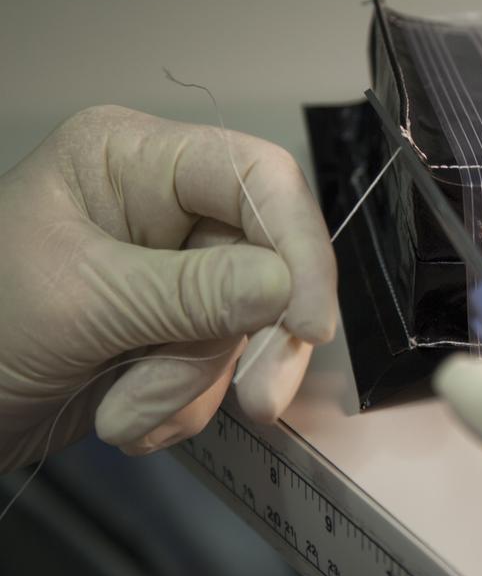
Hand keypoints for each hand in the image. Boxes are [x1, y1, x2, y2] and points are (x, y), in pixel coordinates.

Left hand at [0, 105, 337, 470]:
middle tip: (258, 399)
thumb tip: (284, 286)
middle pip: (266, 256)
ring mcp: (169, 270)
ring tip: (127, 409)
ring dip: (194, 382)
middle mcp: (162, 205)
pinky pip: (219, 365)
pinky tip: (123, 415)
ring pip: (246, 322)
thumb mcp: (80, 303)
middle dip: (251, 337)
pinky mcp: (168, 329)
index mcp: (132, 160)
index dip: (297, 243)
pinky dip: (181, 404)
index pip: (254, 174)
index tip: (308, 320)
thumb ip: (191, 292)